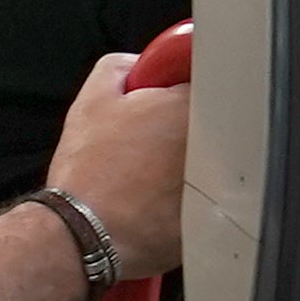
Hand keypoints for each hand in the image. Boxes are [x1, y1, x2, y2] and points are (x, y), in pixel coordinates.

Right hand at [47, 48, 193, 281]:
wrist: (83, 234)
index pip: (204, 76)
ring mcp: (216, 183)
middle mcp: (212, 144)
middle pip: (212, 122)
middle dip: (185, 124)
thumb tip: (138, 66)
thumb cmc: (88, 172)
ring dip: (187, 160)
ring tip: (148, 174)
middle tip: (151, 138)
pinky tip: (153, 201)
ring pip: (211, 161)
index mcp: (188, 108)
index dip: (180, 86)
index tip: (164, 96)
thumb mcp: (91, 99)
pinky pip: (205, 197)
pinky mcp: (211, 218)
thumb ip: (121, 67)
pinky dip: (185, 196)